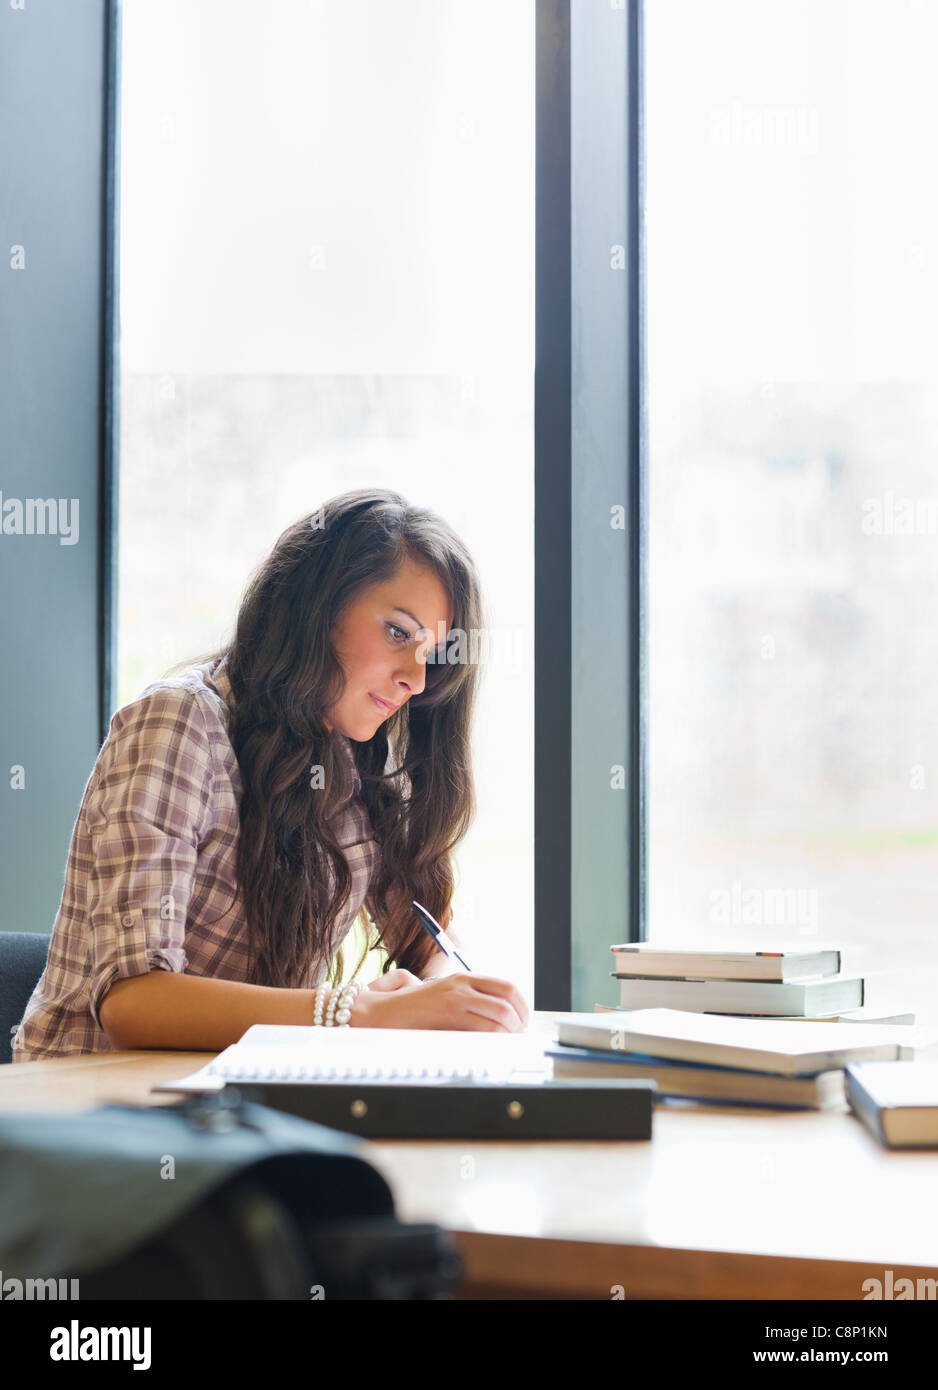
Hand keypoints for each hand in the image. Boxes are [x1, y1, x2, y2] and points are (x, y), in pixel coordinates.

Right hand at [352, 972, 529, 1030]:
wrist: (381, 1013)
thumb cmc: (410, 1007)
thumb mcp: (441, 993)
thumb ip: (466, 997)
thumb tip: (497, 1013)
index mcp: (463, 978)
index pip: (507, 986)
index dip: (522, 1005)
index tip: (524, 1020)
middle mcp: (462, 985)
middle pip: (508, 1001)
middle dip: (520, 1021)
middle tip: (519, 1035)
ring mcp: (455, 1000)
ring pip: (500, 1016)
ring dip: (509, 1033)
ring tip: (506, 1044)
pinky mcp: (448, 1017)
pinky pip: (482, 1029)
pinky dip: (494, 1039)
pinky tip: (491, 1047)